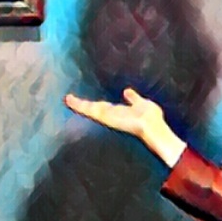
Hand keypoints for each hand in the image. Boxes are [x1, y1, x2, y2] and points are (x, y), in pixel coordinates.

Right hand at [64, 88, 186, 167]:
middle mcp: (112, 116)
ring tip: (68, 99)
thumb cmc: (152, 119)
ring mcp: (109, 118)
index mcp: (118, 112)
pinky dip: (82, 107)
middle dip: (80, 105)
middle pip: (93, 108)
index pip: (102, 107)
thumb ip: (134, 98)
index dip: (92, 103)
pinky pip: (93, 111)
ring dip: (79, 105)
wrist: (154, 129)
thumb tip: (126, 91)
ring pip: (91, 110)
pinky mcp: (107, 118)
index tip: (82, 99)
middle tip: (67, 98)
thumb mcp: (142, 104)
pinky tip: (73, 102)